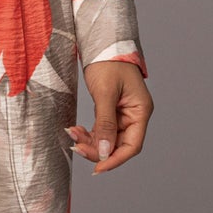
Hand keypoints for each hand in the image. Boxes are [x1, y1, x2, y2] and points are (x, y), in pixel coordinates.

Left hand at [67, 59, 153, 175]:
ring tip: (72, 134)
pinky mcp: (111, 111)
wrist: (102, 44)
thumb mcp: (105, 93)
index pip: (132, 145)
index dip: (115, 159)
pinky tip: (75, 130)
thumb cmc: (109, 63)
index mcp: (140, 111)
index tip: (98, 168)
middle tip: (77, 148)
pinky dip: (88, 133)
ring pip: (107, 139)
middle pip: (118, 144)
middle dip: (97, 149)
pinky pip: (101, 129)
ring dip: (90, 141)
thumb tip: (104, 151)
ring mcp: (123, 114)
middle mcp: (134, 115)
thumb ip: (105, 123)